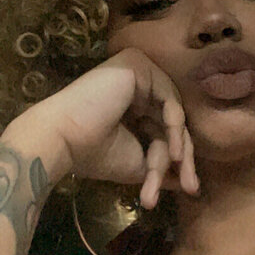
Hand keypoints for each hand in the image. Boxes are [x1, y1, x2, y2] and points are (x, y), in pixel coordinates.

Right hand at [12, 47, 199, 208]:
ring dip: (179, 146)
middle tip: (191, 187)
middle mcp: (137, 86)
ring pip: (173, 112)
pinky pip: (168, 97)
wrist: (63, 140)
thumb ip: (164, 165)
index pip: (165, 130)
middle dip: (183, 156)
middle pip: (172, 121)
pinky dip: (175, 126)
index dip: (179, 160)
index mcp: (133, 106)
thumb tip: (188, 182)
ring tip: (175, 170)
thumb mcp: (139, 164)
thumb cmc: (94, 153)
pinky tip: (175, 152)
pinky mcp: (136, 64)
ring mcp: (137, 72)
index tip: (188, 190)